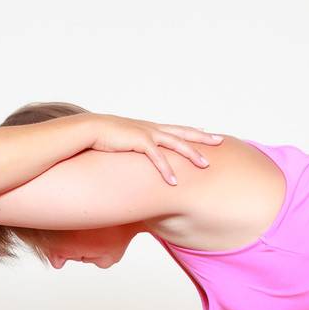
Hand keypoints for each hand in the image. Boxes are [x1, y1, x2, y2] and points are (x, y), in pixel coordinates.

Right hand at [82, 115, 222, 184]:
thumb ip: (134, 150)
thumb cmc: (103, 139)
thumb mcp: (124, 143)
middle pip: (183, 132)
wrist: (89, 129)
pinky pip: (157, 157)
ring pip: (176, 143)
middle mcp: (152, 129)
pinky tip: (174, 181)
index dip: (193, 132)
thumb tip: (137, 159)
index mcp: (150, 128)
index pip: (177, 130)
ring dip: (191, 154)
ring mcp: (147, 134)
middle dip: (202, 137)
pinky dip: (166, 169)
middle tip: (220, 140)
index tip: (208, 133)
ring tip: (205, 165)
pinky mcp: (138, 142)